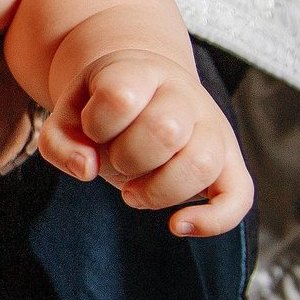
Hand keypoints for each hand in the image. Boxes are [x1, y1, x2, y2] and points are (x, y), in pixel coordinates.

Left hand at [35, 49, 251, 238]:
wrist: (143, 87)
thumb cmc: (104, 109)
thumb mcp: (68, 113)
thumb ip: (59, 141)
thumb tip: (86, 169)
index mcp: (140, 73)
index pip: (120, 96)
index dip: (96, 124)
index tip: (93, 129)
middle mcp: (184, 96)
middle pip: (165, 130)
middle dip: (126, 160)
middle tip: (116, 163)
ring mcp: (212, 128)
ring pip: (201, 163)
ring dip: (157, 191)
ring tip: (134, 192)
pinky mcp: (229, 163)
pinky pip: (240, 196)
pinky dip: (214, 220)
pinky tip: (178, 226)